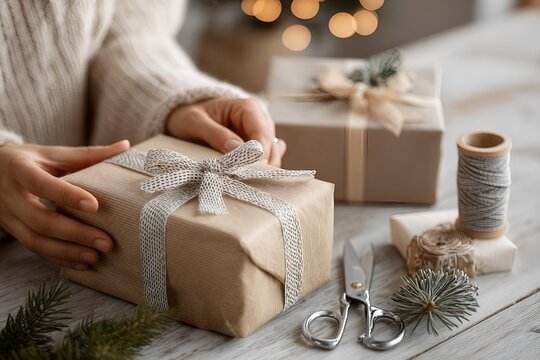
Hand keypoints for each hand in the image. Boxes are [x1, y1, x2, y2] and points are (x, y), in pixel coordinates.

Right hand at [0, 140, 129, 269]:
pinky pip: (35, 250)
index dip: (66, 195)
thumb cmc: (28, 161)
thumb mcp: (51, 154)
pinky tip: (83, 264)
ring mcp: (8, 218)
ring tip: (96, 256)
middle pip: (39, 220)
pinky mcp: (13, 232)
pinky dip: (59, 259)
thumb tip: (124, 146)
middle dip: (74, 233)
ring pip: (35, 241)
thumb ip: (87, 154)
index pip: (41, 184)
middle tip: (105, 242)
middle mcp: (9, 196)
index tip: (94, 206)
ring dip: (67, 252)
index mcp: (19, 169)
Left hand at [166, 98, 285, 166]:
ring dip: (259, 170)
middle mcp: (261, 120)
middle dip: (259, 165)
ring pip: (272, 157)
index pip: (263, 135)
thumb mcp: (196, 122)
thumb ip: (216, 134)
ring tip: (238, 178)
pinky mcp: (258, 148)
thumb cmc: (190, 116)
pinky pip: (266, 162)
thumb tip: (237, 149)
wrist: (186, 117)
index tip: (247, 172)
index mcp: (249, 108)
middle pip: (271, 148)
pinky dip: (258, 171)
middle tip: (239, 179)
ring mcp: (261, 135)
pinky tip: (243, 176)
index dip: (259, 156)